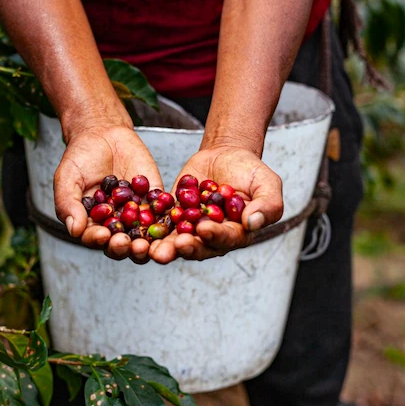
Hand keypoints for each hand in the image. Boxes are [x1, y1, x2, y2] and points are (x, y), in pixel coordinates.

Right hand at [54, 125, 162, 262]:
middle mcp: (115, 224)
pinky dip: (166, 217)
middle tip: (126, 243)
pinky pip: (163, 212)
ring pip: (143, 235)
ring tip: (146, 243)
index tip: (102, 235)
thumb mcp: (67, 178)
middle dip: (123, 247)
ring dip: (146, 243)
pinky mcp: (154, 200)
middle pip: (121, 244)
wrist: (103, 135)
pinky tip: (168, 218)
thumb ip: (68, 203)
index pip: (94, 238)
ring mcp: (136, 214)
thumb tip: (74, 230)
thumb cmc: (80, 158)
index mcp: (92, 224)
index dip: (98, 240)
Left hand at [149, 145, 282, 263]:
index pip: (226, 239)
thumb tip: (253, 222)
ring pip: (175, 243)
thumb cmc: (250, 172)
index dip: (215, 236)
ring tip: (150, 249)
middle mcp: (211, 238)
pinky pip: (159, 225)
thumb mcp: (267, 184)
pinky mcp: (172, 217)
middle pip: (197, 247)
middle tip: (173, 247)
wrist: (225, 156)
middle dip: (184, 248)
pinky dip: (149, 228)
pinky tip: (136, 228)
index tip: (205, 229)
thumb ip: (267, 205)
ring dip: (163, 248)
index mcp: (236, 234)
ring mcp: (189, 229)